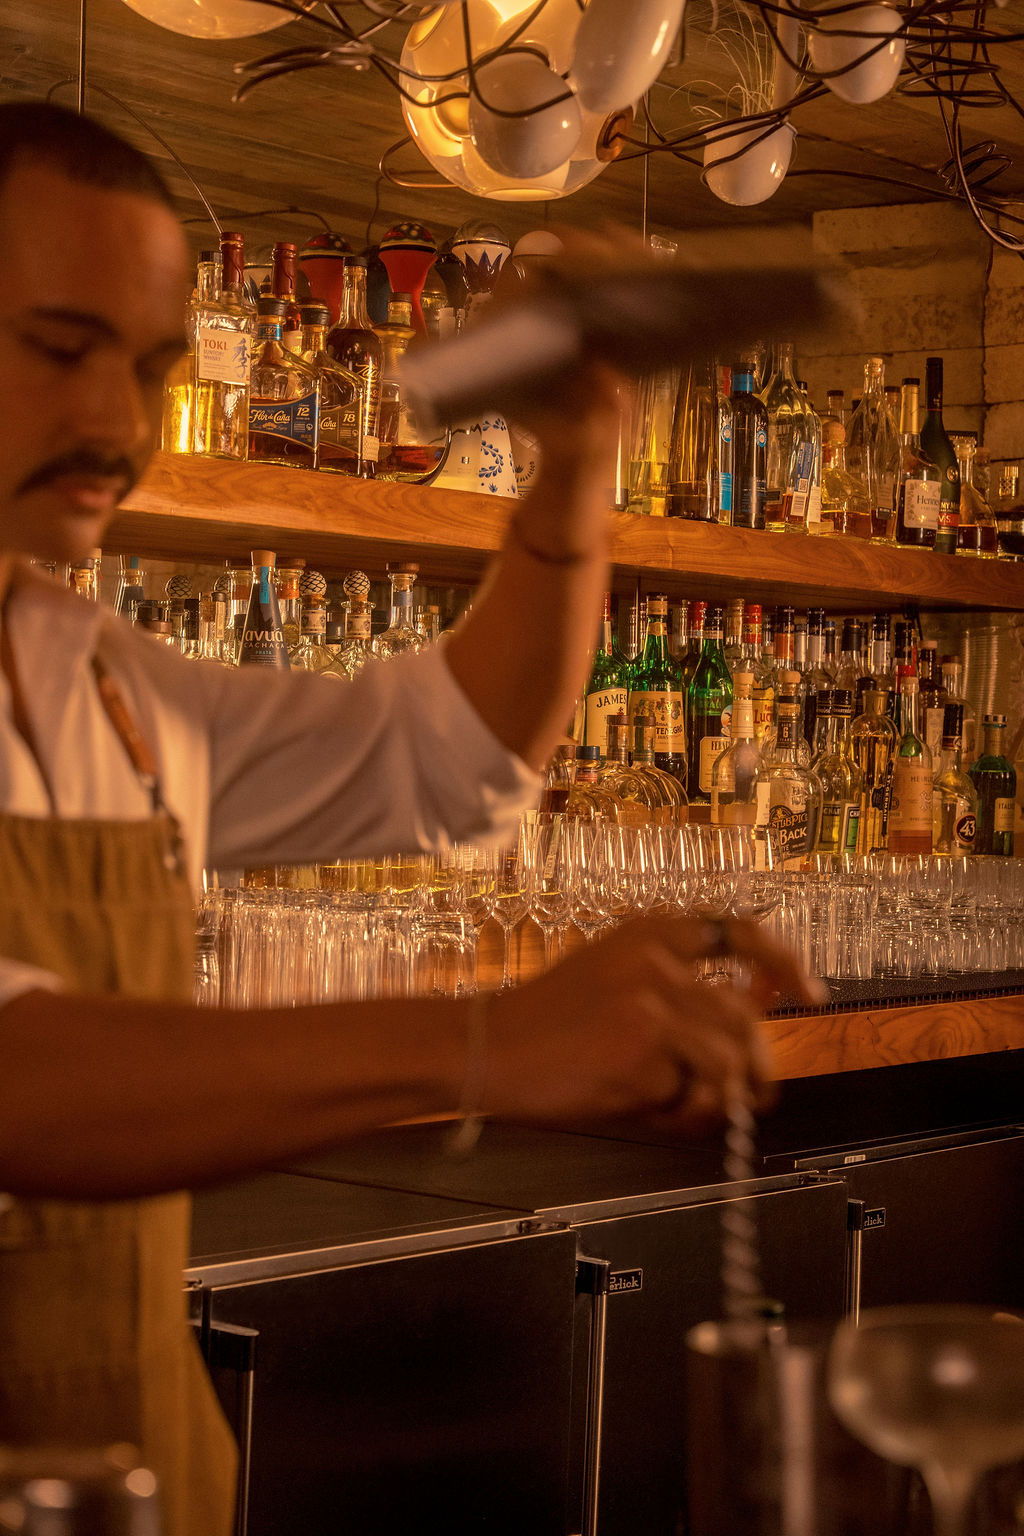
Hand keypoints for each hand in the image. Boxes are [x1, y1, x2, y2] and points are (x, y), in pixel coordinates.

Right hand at [480, 914, 824, 1127]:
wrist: (482, 1049)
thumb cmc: (542, 1030)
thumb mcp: (612, 984)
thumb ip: (675, 997)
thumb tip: (746, 1038)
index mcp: (648, 931)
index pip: (738, 931)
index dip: (782, 962)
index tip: (807, 994)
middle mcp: (655, 957)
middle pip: (742, 1018)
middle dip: (756, 1069)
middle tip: (752, 1100)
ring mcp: (651, 997)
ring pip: (725, 1062)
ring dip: (712, 1101)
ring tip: (676, 1112)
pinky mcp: (642, 1043)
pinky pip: (689, 1092)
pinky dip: (675, 1114)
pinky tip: (640, 1109)